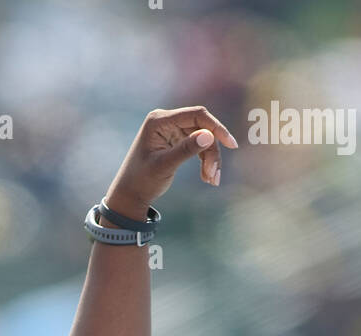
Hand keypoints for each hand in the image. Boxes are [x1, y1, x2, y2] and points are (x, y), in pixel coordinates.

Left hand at [103, 105, 237, 217]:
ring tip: (212, 181)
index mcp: (159, 120)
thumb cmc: (142, 181)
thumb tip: (209, 135)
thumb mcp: (164, 166)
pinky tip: (207, 178)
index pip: (196, 115)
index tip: (230, 144)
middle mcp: (166, 121)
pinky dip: (205, 161)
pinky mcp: (176, 141)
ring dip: (210, 159)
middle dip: (211, 151)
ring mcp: (172, 130)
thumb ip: (185, 149)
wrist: (129, 195)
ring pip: (203, 139)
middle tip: (214, 176)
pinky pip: (198, 146)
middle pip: (202, 128)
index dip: (216, 128)